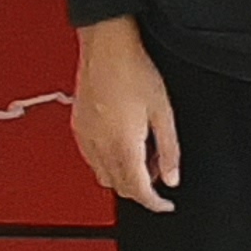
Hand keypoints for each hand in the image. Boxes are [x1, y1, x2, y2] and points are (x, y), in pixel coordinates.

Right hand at [72, 17, 182, 213]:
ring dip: (123, 176)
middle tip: (158, 173)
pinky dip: (107, 162)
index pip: (137, 190)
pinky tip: (122, 143)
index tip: (165, 204)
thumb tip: (171, 177)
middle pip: (119, 187)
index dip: (154, 203)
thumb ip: (169, 150)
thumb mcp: (163, 112)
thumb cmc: (133, 70)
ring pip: (103, 176)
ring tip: (142, 154)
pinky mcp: (78, 127)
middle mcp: (99, 145)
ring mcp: (86, 136)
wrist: (106, 46)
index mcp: (122, 145)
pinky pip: (91, 158)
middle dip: (140, 189)